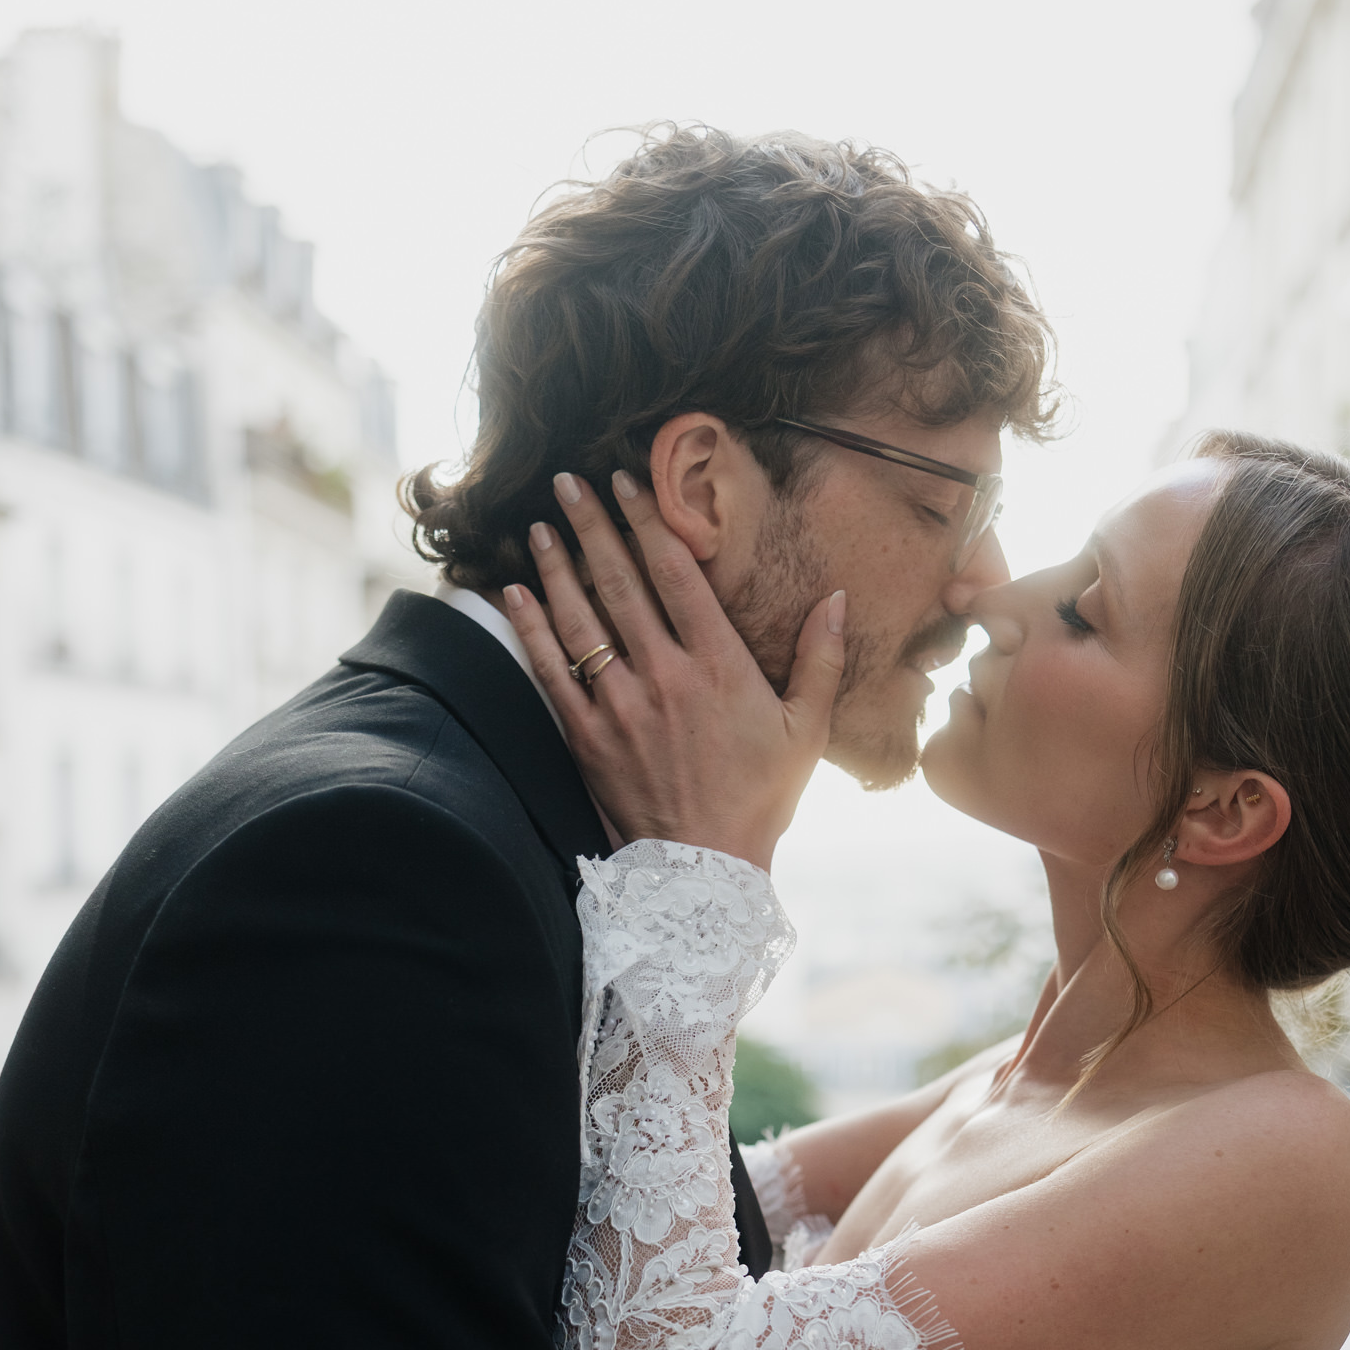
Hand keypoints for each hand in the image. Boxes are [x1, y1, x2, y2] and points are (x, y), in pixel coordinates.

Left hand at [501, 473, 843, 874]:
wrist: (706, 868)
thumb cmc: (761, 799)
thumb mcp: (808, 730)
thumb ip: (821, 659)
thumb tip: (834, 597)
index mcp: (719, 666)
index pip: (676, 574)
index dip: (649, 521)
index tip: (628, 481)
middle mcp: (665, 676)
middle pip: (620, 582)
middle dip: (593, 525)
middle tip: (570, 480)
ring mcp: (620, 706)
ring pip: (580, 619)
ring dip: (557, 565)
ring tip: (541, 524)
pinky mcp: (587, 737)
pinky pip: (552, 672)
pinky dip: (531, 629)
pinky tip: (515, 593)